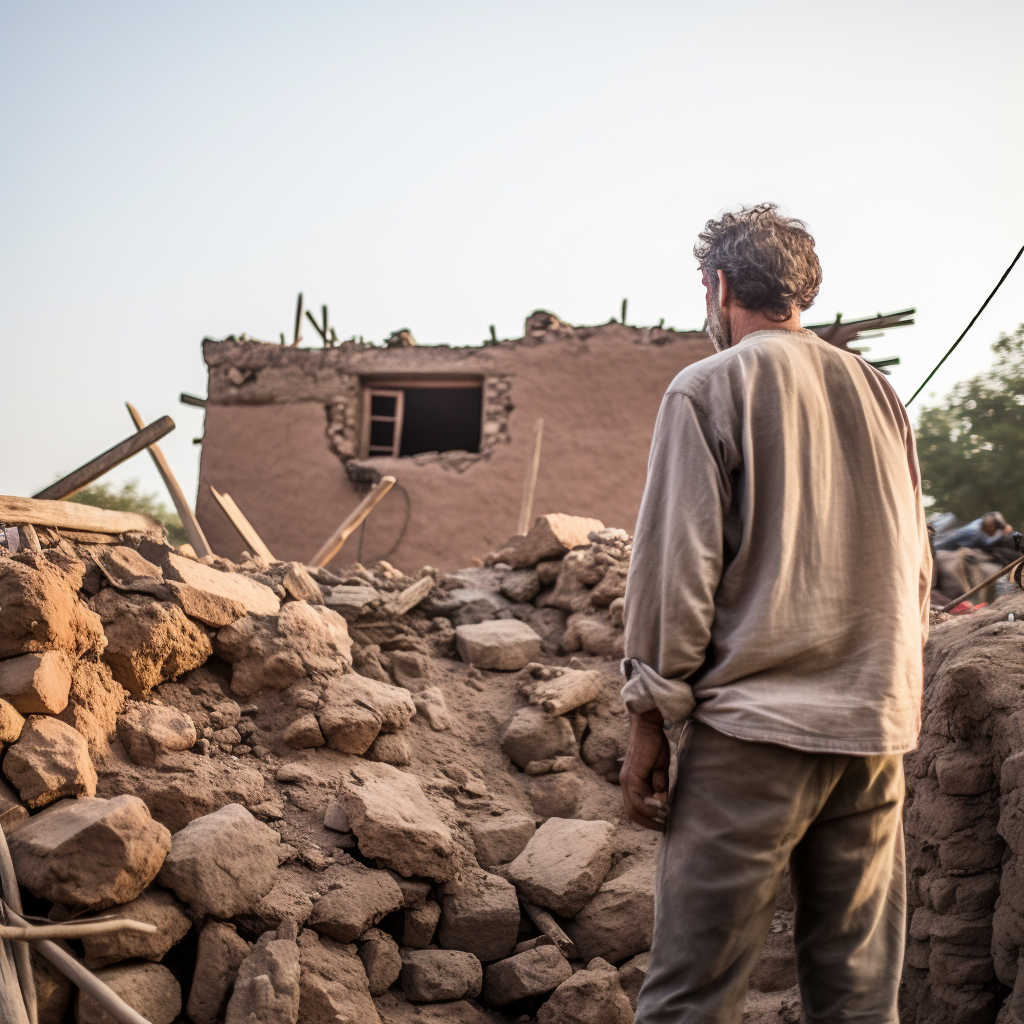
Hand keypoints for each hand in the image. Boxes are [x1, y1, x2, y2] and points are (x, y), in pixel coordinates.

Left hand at [620, 709, 670, 830]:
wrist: (647, 726)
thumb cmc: (654, 745)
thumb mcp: (659, 768)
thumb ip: (659, 784)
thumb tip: (662, 802)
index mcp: (631, 782)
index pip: (634, 808)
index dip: (646, 819)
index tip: (661, 824)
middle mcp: (625, 783)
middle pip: (632, 812)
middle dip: (648, 823)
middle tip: (662, 827)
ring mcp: (627, 779)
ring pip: (634, 807)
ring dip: (649, 816)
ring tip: (663, 819)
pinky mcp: (632, 774)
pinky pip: (638, 796)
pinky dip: (649, 805)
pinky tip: (660, 807)